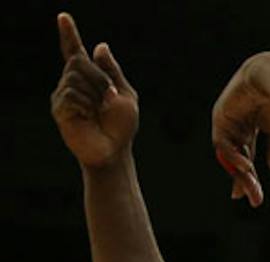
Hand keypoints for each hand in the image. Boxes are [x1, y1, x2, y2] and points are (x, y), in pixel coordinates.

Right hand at [50, 14, 137, 169]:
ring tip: (100, 111)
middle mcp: (72, 83)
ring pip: (76, 78)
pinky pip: (72, 94)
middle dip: (100, 78)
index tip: (63, 17)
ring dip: (96, 94)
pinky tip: (90, 116)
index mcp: (89, 78)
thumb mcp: (125, 95)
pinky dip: (87, 105)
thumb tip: (100, 46)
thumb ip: (112, 71)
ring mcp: (64, 96)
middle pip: (79, 62)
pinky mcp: (59, 109)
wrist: (114, 150)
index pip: (75, 52)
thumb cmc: (121, 127)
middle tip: (110, 98)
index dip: (69, 34)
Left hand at [210, 54, 269, 206]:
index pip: (246, 154)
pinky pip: (224, 141)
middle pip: (237, 157)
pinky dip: (234, 156)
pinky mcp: (221, 115)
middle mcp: (236, 123)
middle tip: (249, 199)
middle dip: (243, 179)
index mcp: (250, 126)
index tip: (253, 196)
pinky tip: (247, 167)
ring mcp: (227, 119)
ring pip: (229, 152)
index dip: (248, 175)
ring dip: (239, 171)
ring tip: (250, 187)